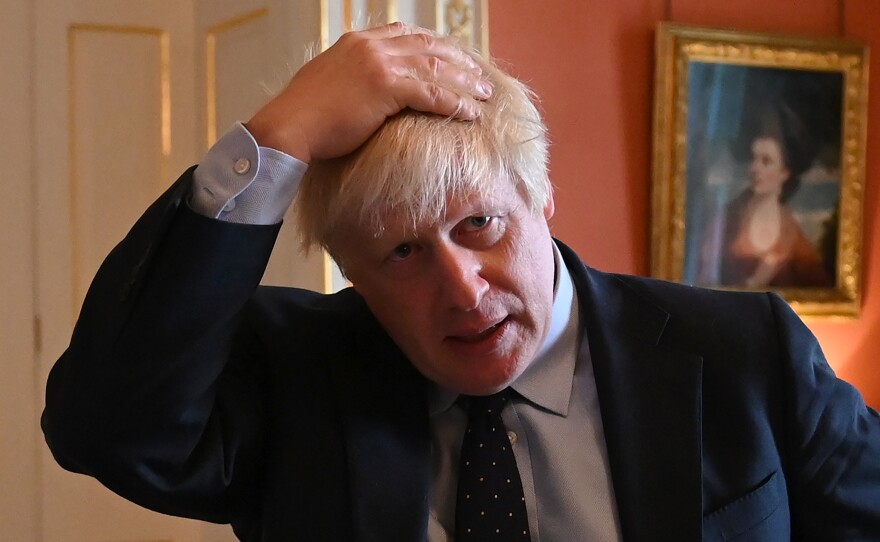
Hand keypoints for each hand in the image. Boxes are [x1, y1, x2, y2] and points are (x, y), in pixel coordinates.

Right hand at [245, 22, 492, 162]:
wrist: (289, 127)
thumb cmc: (305, 116)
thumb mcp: (328, 82)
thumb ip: (351, 76)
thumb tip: (362, 90)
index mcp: (358, 42)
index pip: (406, 34)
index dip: (434, 45)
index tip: (452, 58)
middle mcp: (372, 46)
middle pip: (428, 46)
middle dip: (458, 60)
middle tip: (478, 76)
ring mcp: (379, 64)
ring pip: (436, 68)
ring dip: (465, 82)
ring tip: (485, 94)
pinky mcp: (386, 87)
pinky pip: (432, 93)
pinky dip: (456, 103)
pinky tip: (472, 113)